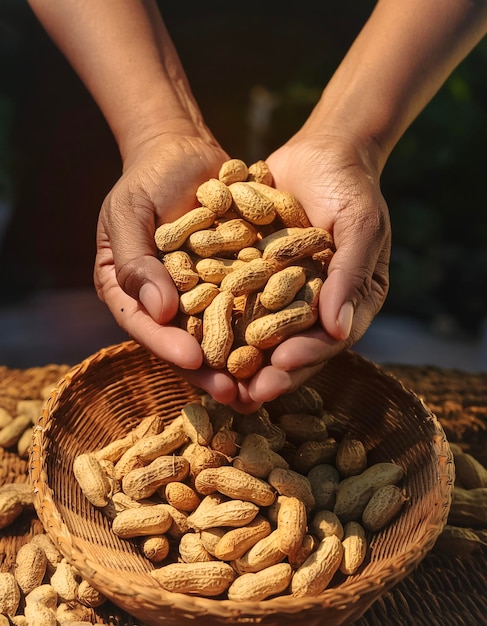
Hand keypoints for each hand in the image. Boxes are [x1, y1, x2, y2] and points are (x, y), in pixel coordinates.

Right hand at [94, 128, 247, 406]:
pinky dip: (266, 321)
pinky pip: (250, 303)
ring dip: (242, 359)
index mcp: (133, 293)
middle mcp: (167, 302)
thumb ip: (137, 263)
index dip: (168, 346)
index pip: (146, 327)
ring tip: (265, 381)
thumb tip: (159, 312)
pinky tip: (288, 339)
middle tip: (234, 393)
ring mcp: (202, 293)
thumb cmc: (145, 181)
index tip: (193, 360)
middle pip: (187, 342)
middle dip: (211, 369)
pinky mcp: (234, 279)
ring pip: (222, 333)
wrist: (182, 152)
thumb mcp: (128, 215)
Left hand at [238, 133, 390, 404]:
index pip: (327, 340)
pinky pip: (236, 301)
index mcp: (347, 303)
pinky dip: (218, 317)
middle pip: (290, 347)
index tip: (279, 368)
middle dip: (266, 372)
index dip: (305, 356)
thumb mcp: (360, 226)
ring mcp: (282, 293)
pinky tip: (193, 330)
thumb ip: (350, 275)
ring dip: (237, 356)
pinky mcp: (254, 275)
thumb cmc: (351, 188)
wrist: (322, 152)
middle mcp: (313, 306)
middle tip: (240, 394)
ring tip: (212, 377)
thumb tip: (339, 330)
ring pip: (259, 332)